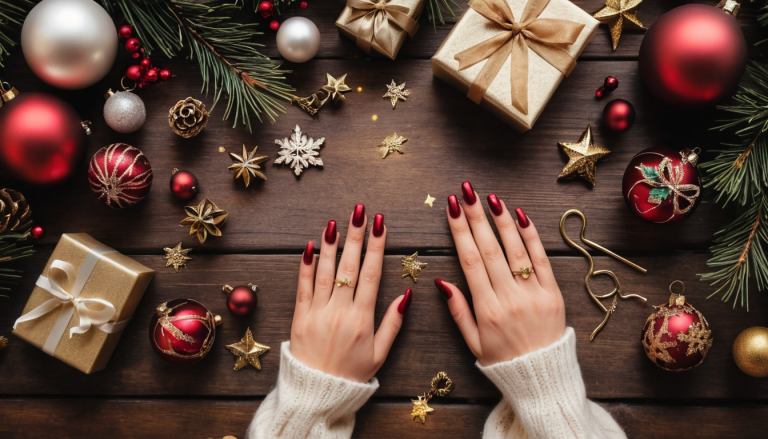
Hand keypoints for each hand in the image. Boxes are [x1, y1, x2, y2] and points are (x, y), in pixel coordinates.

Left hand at [290, 205, 410, 381]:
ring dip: (331, 244)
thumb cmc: (351, 374)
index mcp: (362, 319)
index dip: (376, 247)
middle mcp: (340, 312)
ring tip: (336, 221)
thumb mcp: (380, 353)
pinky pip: (303, 287)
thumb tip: (406, 294)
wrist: (317, 392)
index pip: (371, 275)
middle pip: (349, 267)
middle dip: (355, 236)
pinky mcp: (299, 316)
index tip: (379, 225)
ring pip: (325, 272)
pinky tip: (311, 246)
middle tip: (359, 212)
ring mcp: (317, 312)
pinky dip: (306, 266)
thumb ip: (393, 323)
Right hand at [435, 182, 565, 364]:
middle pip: (489, 248)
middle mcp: (509, 298)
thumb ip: (457, 310)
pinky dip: (531, 236)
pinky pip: (541, 259)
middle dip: (475, 216)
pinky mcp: (553, 293)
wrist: (543, 377)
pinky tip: (519, 215)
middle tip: (466, 191)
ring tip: (489, 197)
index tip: (451, 208)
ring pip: (515, 249)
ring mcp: (533, 294)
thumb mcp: (472, 342)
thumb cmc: (504, 361)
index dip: (459, 231)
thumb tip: (441, 281)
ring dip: (501, 220)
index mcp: (486, 309)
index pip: (469, 260)